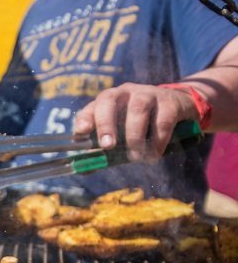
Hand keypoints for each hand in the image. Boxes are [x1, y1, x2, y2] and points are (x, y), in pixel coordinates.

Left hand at [72, 82, 200, 162]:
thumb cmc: (140, 125)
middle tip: (108, 146)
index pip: (92, 106)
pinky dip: (157, 140)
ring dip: (134, 135)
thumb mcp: (121, 135)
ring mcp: (148, 94)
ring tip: (135, 156)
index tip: (82, 132)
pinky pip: (163, 120)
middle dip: (106, 124)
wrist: (179, 107)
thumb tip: (84, 169)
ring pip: (137, 109)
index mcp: (108, 100)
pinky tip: (154, 154)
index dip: (85, 118)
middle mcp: (125, 93)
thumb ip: (103, 150)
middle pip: (109, 100)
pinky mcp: (170, 102)